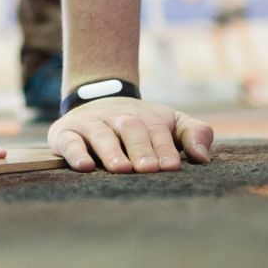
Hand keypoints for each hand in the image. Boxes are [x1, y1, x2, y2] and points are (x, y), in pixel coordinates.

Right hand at [49, 97, 213, 173]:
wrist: (95, 98)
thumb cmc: (141, 124)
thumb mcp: (169, 122)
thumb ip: (192, 133)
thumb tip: (202, 158)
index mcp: (146, 117)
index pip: (157, 131)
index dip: (164, 148)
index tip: (172, 167)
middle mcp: (117, 117)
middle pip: (131, 129)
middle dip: (140, 149)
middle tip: (149, 170)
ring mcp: (90, 123)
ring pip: (102, 134)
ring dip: (112, 151)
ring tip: (122, 169)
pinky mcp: (65, 133)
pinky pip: (69, 141)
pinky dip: (76, 153)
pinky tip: (85, 166)